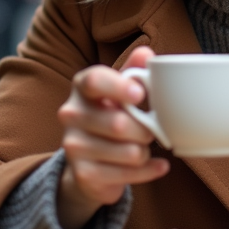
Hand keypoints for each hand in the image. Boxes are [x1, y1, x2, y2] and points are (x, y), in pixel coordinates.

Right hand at [56, 46, 168, 228]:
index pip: (95, 80)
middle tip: (150, 131)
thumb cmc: (111, 115)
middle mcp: (71, 114)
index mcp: (82, 86)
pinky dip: (149, 170)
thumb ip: (134, 72)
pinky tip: (157, 165)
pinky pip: (128, 174)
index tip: (140, 95)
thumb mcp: (121, 92)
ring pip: (128, 152)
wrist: (89, 162)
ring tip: (143, 147)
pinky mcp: (83, 174)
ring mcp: (73, 145)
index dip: (120, 87)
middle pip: (118, 123)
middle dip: (145, 130)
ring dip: (145, 151)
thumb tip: (147, 54)